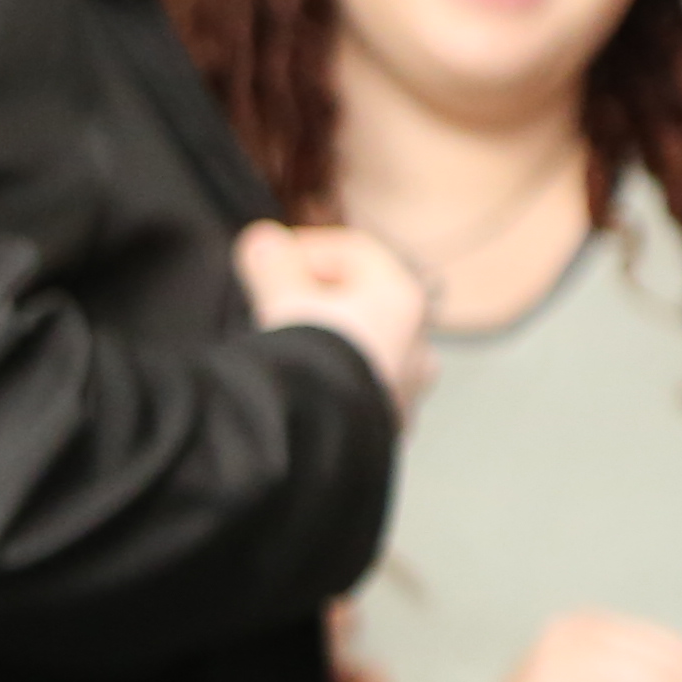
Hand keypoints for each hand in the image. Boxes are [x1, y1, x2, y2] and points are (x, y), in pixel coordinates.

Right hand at [236, 220, 435, 412]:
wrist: (320, 441)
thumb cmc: (309, 361)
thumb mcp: (281, 300)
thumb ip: (270, 263)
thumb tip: (262, 241)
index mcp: (402, 298)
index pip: (353, 251)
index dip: (304, 247)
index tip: (267, 261)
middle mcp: (419, 341)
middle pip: (363, 299)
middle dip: (317, 296)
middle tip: (273, 304)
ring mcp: (409, 387)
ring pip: (366, 347)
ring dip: (330, 340)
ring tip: (288, 352)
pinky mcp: (390, 425)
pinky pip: (362, 387)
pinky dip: (336, 378)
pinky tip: (306, 387)